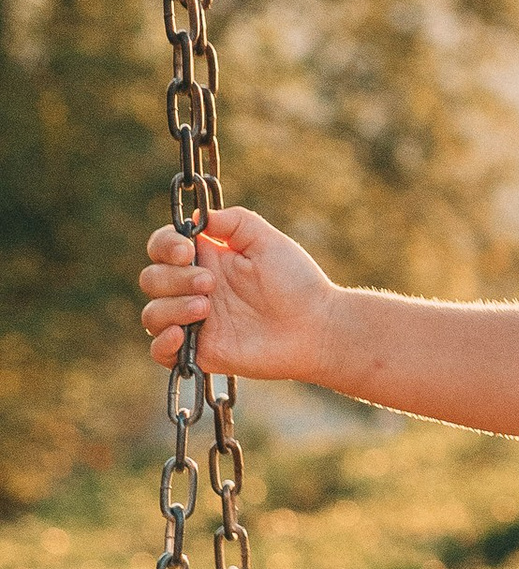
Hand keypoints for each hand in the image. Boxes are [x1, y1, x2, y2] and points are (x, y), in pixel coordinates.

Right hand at [138, 206, 340, 384]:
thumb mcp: (266, 240)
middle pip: (151, 279)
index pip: (161, 248)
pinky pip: (159, 351)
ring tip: (206, 307)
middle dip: (173, 278)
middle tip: (211, 283)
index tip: (186, 250)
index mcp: (206, 259)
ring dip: (171, 307)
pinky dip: (163, 342)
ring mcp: (195, 322)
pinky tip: (182, 334)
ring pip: (152, 315)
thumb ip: (233, 221)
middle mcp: (194, 290)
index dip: (164, 246)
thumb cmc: (295, 282)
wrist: (316, 326)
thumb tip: (196, 217)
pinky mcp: (201, 352)